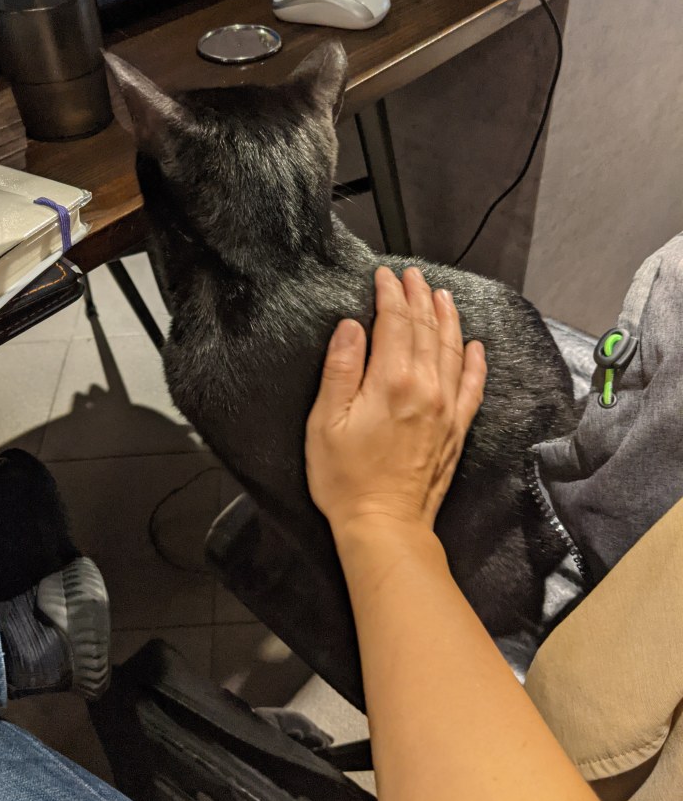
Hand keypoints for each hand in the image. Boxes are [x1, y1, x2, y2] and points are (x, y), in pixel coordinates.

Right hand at [305, 266, 485, 534]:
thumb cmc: (346, 478)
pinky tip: (475, 346)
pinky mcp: (457, 428)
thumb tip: (351, 326)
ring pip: (451, 349)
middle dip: (418, 297)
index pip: (394, 322)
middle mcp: (426, 388)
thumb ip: (340, 369)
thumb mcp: (326, 421)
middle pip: (425, 329)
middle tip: (411, 275)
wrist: (385, 524)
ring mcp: (447, 408)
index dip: (389, 294)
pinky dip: (475, 361)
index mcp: (391, 381)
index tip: (383, 276)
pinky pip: (473, 385)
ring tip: (441, 295)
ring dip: (446, 318)